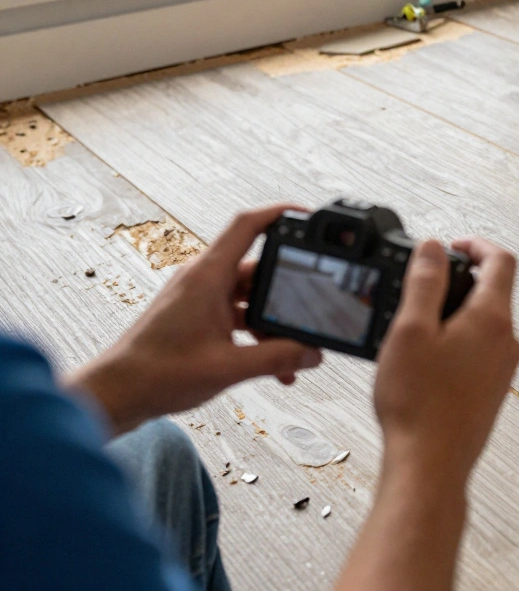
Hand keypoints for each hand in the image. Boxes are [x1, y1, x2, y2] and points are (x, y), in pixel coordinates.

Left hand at [66, 205, 322, 435]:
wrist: (118, 392)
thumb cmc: (156, 373)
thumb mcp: (229, 367)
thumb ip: (276, 358)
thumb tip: (311, 352)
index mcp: (207, 277)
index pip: (247, 226)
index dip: (279, 214)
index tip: (305, 215)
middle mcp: (202, 280)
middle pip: (256, 267)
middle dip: (284, 291)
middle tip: (307, 308)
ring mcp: (198, 296)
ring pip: (247, 296)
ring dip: (270, 320)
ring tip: (288, 349)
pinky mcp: (195, 314)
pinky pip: (236, 313)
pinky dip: (254, 332)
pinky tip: (268, 360)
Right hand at [374, 237, 518, 485]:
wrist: (430, 465)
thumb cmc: (419, 404)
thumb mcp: (410, 330)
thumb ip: (424, 282)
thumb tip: (434, 248)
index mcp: (492, 319)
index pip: (501, 260)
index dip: (476, 244)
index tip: (453, 245)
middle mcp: (507, 342)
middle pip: (494, 291)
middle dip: (460, 280)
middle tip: (424, 285)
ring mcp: (503, 368)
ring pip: (485, 323)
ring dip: (456, 312)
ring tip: (417, 326)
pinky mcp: (492, 390)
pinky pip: (479, 350)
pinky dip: (457, 341)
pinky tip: (425, 360)